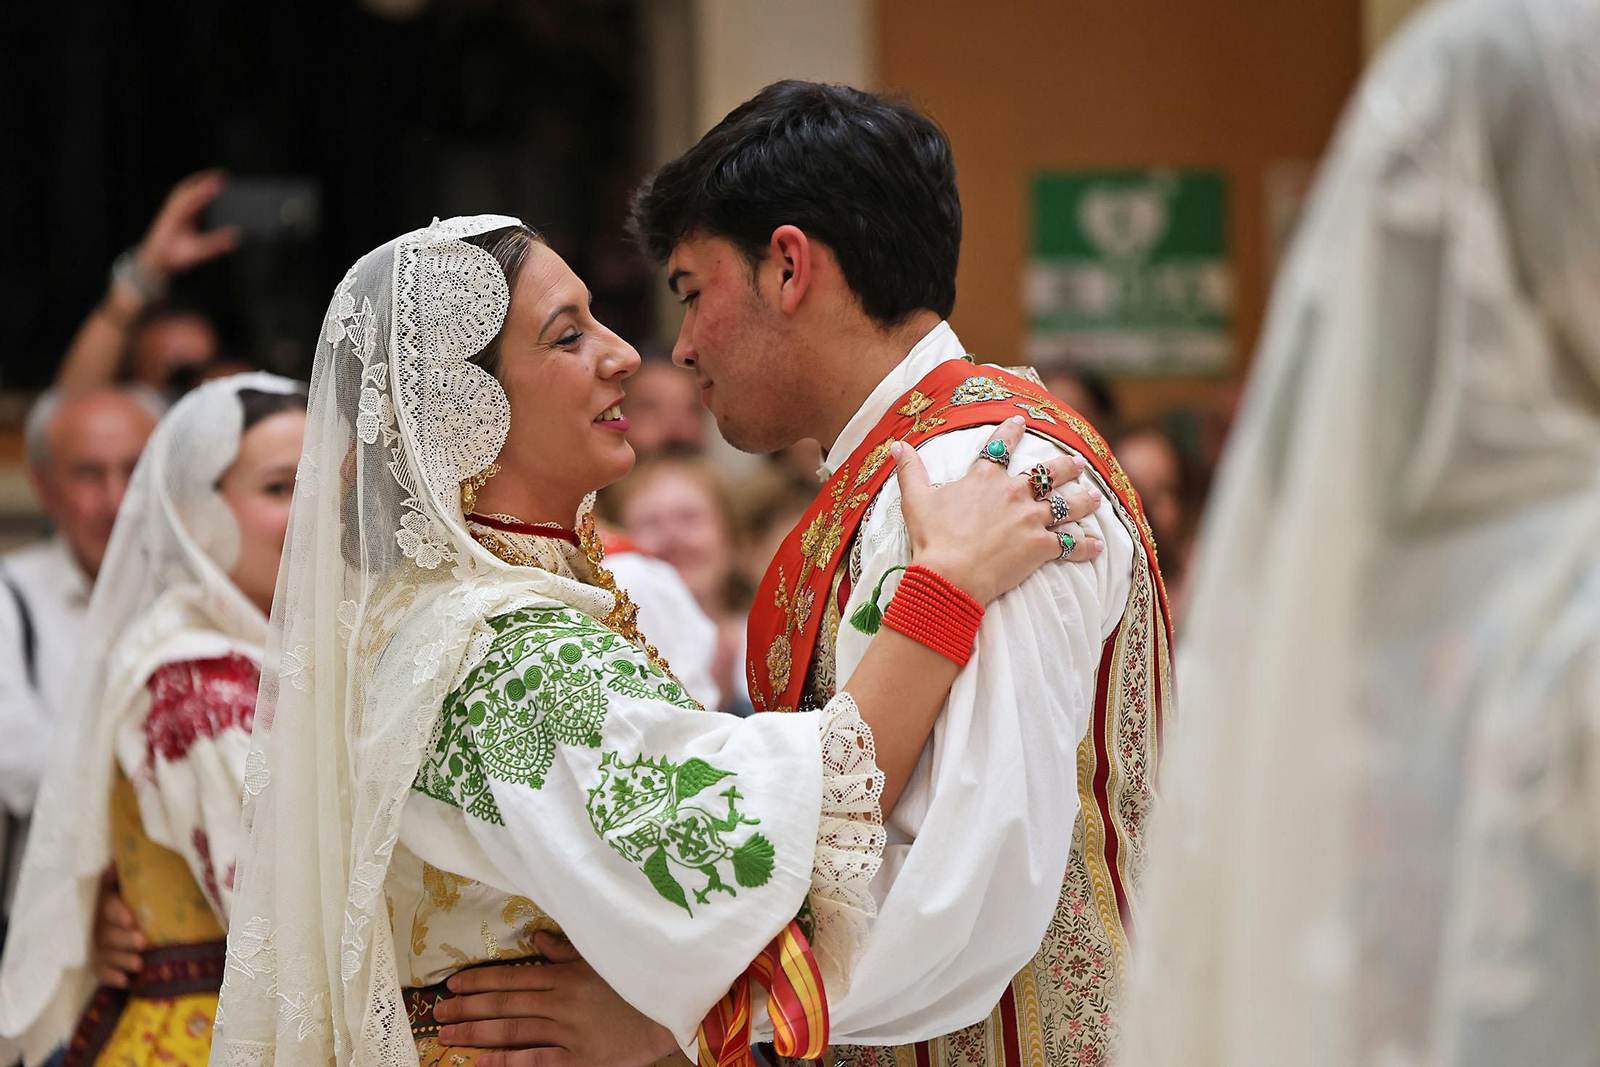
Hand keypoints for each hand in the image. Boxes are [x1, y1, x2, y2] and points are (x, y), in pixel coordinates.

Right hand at [90, 867, 144, 987]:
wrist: (101, 913)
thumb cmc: (121, 895)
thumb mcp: (119, 883)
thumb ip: (120, 875)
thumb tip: (118, 861)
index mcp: (102, 903)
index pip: (107, 906)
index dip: (117, 913)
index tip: (130, 919)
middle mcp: (96, 925)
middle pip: (108, 933)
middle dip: (125, 939)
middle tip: (143, 941)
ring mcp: (94, 944)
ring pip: (106, 954)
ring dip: (122, 960)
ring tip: (140, 964)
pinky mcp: (96, 960)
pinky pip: (99, 971)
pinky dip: (111, 977)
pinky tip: (126, 981)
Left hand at [132, 170, 240, 280]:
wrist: (154, 260)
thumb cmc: (172, 256)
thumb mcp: (196, 252)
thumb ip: (215, 244)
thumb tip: (234, 235)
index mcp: (177, 214)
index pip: (194, 196)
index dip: (209, 188)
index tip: (222, 182)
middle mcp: (173, 208)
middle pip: (190, 188)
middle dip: (206, 180)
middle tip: (223, 176)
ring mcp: (172, 209)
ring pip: (186, 190)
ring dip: (200, 182)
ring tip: (216, 178)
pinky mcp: (174, 213)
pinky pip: (186, 196)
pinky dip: (196, 191)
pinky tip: (205, 192)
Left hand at [435, 931, 681, 1066]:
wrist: (674, 1007)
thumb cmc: (637, 979)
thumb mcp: (602, 957)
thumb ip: (566, 950)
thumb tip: (536, 940)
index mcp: (564, 976)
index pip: (511, 978)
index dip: (478, 982)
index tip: (451, 986)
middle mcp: (560, 1003)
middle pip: (504, 1005)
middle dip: (467, 1010)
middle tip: (437, 1016)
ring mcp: (569, 1033)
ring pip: (513, 1032)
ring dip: (477, 1034)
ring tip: (449, 1036)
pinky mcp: (581, 1059)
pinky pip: (538, 1061)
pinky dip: (508, 1062)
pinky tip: (484, 1062)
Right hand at [896, 415, 1103, 603]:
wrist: (950, 575)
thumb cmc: (932, 539)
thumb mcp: (915, 500)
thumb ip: (910, 471)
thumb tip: (896, 446)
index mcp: (984, 479)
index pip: (1000, 447)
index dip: (1011, 432)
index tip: (1020, 421)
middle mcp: (1013, 494)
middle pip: (1048, 474)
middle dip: (1065, 467)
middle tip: (1077, 463)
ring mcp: (1030, 519)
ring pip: (1067, 506)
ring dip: (1084, 502)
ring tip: (1095, 498)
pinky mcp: (1040, 547)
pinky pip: (1070, 545)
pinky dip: (1086, 546)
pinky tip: (1098, 546)